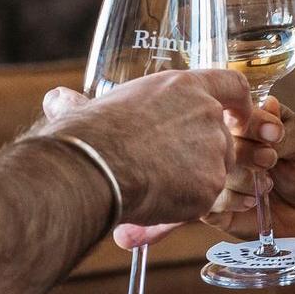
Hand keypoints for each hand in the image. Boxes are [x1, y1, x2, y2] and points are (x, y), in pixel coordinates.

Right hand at [36, 69, 253, 228]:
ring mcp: (213, 150)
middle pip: (225, 137)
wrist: (95, 166)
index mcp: (184, 86)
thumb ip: (84, 104)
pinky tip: (157, 205)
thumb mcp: (92, 107)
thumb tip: (54, 99)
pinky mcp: (210, 185)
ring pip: (217, 171)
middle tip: (174, 172)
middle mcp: (207, 114)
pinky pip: (205, 201)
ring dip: (194, 183)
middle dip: (206, 157)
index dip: (239, 104)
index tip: (238, 117)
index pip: (233, 86)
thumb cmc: (88, 134)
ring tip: (157, 190)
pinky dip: (184, 208)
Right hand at [203, 97, 294, 241]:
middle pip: (214, 141)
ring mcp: (214, 172)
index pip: (232, 111)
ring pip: (210, 171)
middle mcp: (222, 143)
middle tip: (270, 161)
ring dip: (242, 181)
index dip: (251, 125)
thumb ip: (286, 127)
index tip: (274, 136)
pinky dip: (232, 202)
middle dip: (247, 154)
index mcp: (242, 119)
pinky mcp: (213, 202)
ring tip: (266, 184)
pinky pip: (208, 201)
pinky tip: (251, 202)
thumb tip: (269, 105)